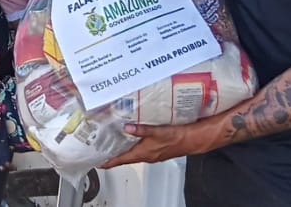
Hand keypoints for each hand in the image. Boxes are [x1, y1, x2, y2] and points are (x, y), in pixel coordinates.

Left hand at [97, 122, 212, 167]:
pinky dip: (133, 146)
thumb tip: (127, 127)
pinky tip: (131, 139)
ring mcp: (151, 153)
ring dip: (123, 151)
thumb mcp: (157, 131)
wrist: (192, 139)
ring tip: (112, 145)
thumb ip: (141, 129)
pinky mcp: (156, 150)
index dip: (109, 162)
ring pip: (133, 154)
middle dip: (113, 156)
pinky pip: (140, 150)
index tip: (99, 162)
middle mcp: (146, 155)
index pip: (122, 160)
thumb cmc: (177, 137)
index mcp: (143, 153)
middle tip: (102, 152)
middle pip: (125, 158)